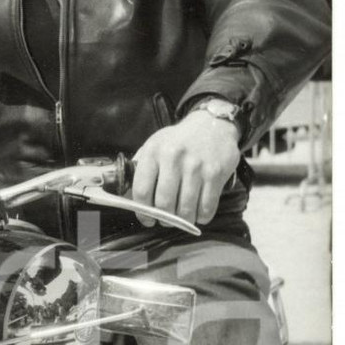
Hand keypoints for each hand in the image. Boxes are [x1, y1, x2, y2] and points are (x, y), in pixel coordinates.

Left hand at [131, 112, 239, 226]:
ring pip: (186, 210)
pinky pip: (206, 207)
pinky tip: (199, 212)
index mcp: (154, 152)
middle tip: (166, 221)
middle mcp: (174, 158)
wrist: (213, 124)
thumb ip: (141, 168)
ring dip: (183, 221)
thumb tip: (128, 197)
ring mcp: (196, 166)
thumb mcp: (155, 145)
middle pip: (164, 204)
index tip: (147, 219)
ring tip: (182, 218)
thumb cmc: (179, 140)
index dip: (142, 212)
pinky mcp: (215, 173)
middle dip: (164, 219)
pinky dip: (202, 216)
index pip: (142, 191)